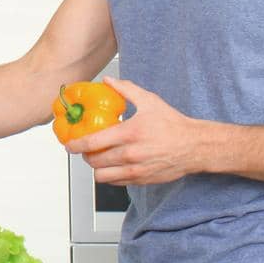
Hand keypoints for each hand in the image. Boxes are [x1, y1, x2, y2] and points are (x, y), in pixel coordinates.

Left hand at [63, 78, 209, 184]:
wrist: (194, 146)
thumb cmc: (173, 125)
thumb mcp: (149, 101)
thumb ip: (126, 90)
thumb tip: (108, 80)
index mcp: (129, 134)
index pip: (92, 143)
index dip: (75, 145)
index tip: (69, 145)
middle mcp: (130, 154)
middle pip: (93, 161)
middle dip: (85, 155)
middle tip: (85, 149)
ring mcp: (135, 170)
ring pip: (101, 176)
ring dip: (96, 168)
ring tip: (98, 158)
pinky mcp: (141, 180)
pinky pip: (115, 182)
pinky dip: (110, 175)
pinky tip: (113, 165)